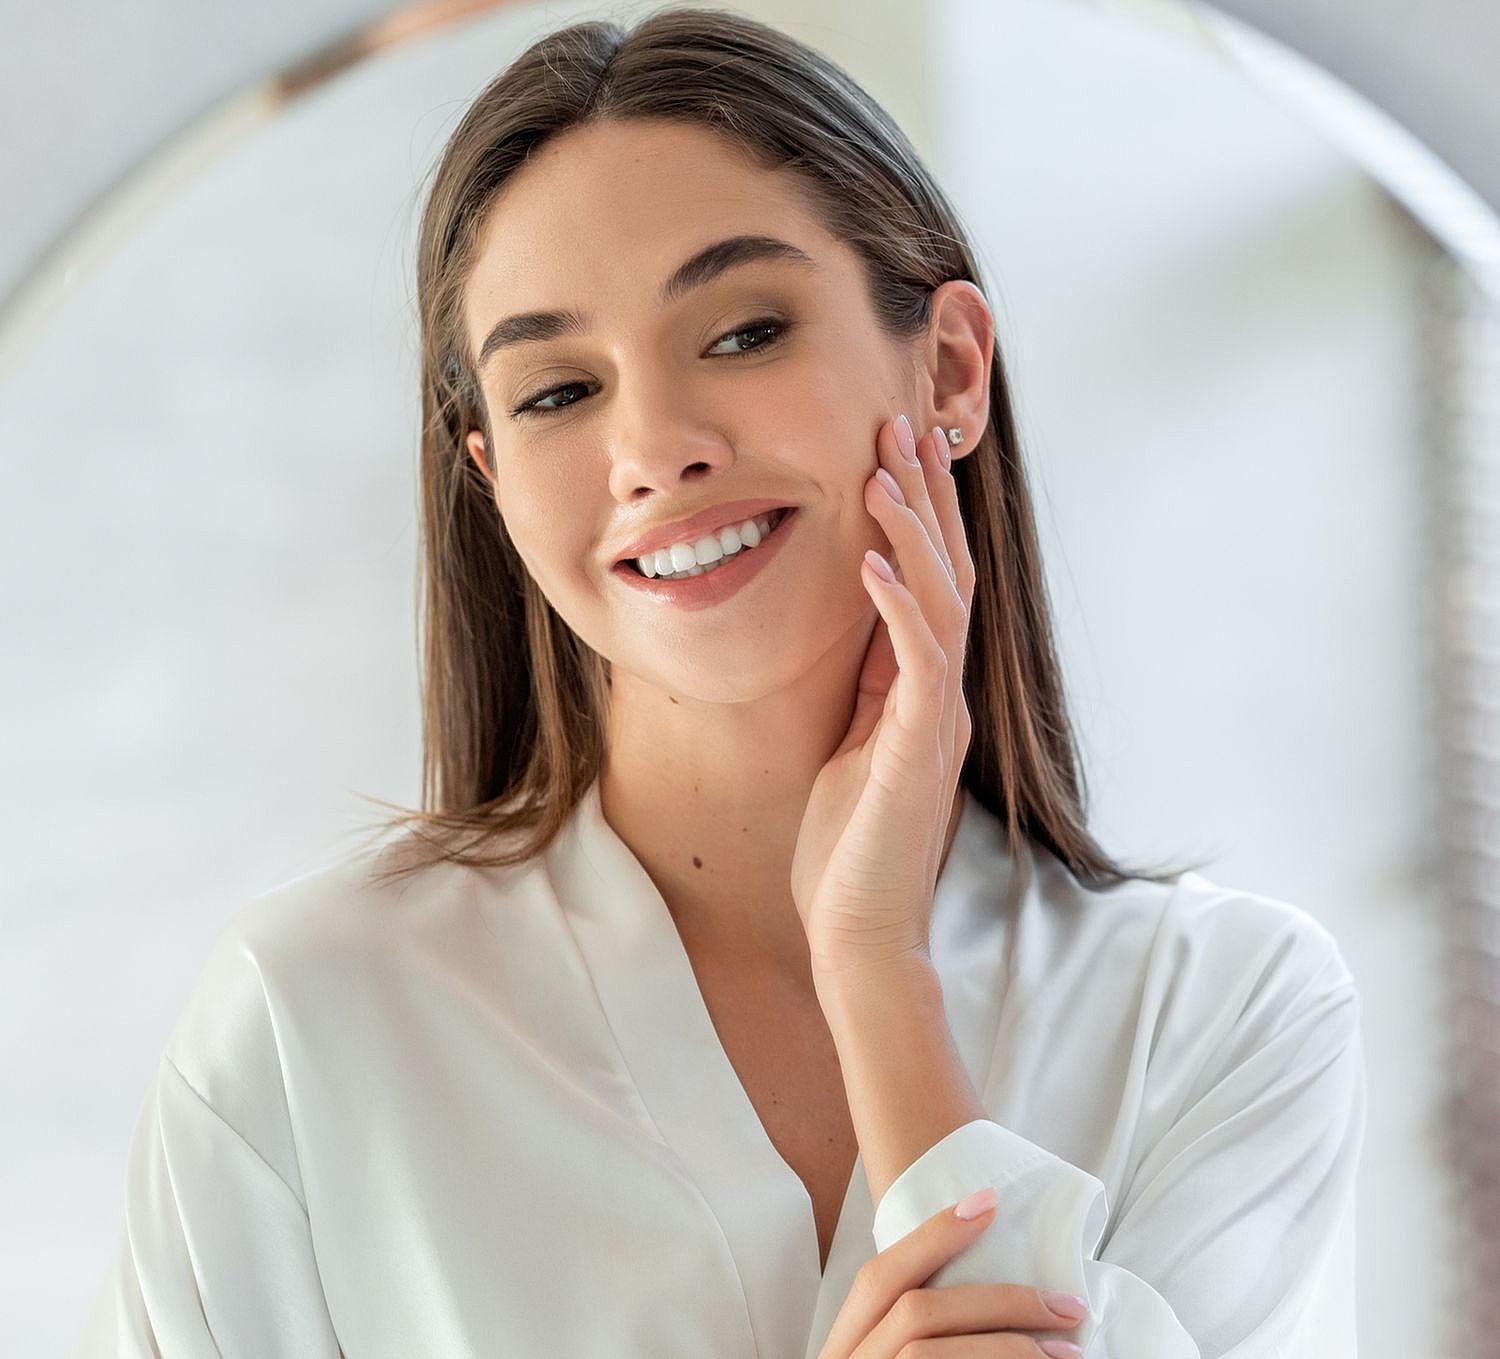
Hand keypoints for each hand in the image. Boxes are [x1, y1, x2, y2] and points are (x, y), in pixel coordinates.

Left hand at [790, 414, 975, 973]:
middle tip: (901, 425)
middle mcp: (940, 698)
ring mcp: (936, 722)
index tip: (895, 452)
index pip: (929, 585)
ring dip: (913, 532)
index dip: (918, 517)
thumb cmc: (845, 850)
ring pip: (940, 603)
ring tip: (884, 469)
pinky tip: (868, 560)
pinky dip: (896, 606)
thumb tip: (861, 627)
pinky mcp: (918, 752)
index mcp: (921, 694)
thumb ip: (867, 688)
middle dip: (925, 499)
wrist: (857, 935)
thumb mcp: (850, 748)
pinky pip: (917, 663)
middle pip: (946, 575)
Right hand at [815, 1190, 1087, 1358]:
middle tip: (1067, 1304)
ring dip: (1008, 1347)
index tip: (989, 1200)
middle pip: (917, 1312)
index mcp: (839, 1353)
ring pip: (931, 1355)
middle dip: (998, 1299)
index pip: (879, 1277)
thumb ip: (909, 1341)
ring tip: (1069, 1357)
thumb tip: (991, 1308)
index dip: (932, 1234)